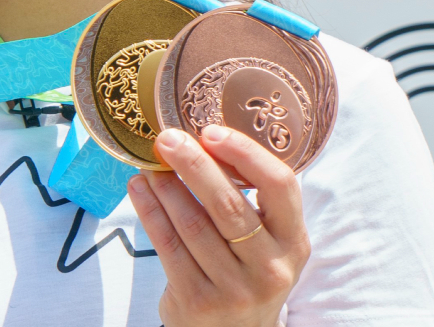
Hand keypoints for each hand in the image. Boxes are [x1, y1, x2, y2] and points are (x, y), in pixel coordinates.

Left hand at [127, 125, 309, 326]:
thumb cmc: (248, 273)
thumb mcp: (269, 243)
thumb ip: (251, 202)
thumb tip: (205, 141)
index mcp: (293, 242)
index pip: (279, 185)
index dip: (245, 153)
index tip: (211, 131)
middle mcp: (270, 267)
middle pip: (228, 204)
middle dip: (193, 164)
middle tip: (168, 138)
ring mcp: (234, 288)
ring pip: (193, 223)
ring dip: (166, 186)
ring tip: (150, 163)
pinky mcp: (198, 301)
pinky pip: (168, 246)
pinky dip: (150, 212)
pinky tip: (140, 190)